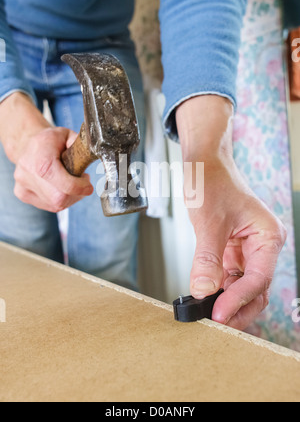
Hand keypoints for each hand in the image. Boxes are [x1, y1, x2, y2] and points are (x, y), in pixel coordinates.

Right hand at [0, 92, 92, 211]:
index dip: (79, 188)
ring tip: (70, 183)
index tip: (88, 185)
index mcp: (41, 156)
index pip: (63, 184)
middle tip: (81, 182)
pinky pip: (49, 206)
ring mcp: (23, 184)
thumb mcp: (67, 135)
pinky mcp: (22, 193)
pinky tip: (59, 188)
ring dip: (69, 197)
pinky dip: (59, 200)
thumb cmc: (51, 141)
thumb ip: (81, 145)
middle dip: (76, 193)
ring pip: (55, 204)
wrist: (26, 144)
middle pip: (60, 198)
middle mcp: (28, 171)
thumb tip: (91, 154)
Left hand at [176, 95, 286, 330]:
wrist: (205, 165)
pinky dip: (219, 290)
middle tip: (215, 324)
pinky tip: (205, 298)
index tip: (217, 314)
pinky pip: (230, 278)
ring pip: (243, 287)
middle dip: (237, 308)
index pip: (258, 278)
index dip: (238, 299)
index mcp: (267, 236)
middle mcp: (262, 246)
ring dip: (228, 302)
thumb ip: (207, 258)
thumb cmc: (213, 182)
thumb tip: (203, 291)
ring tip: (208, 315)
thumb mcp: (209, 222)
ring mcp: (248, 250)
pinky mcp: (233, 251)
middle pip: (256, 289)